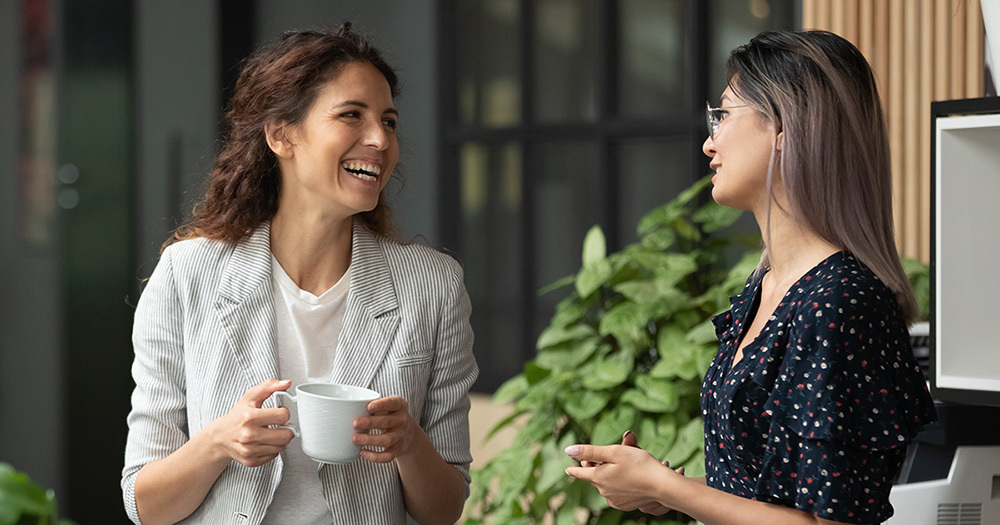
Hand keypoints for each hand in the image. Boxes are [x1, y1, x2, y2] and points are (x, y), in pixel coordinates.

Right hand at [208, 378, 294, 467]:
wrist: (221, 436)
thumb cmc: (238, 415)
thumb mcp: (250, 396)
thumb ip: (269, 386)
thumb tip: (286, 383)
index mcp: (249, 416)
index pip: (283, 416)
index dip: (284, 412)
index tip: (279, 412)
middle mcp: (249, 435)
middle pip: (285, 436)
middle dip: (286, 429)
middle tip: (280, 425)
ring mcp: (249, 450)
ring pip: (281, 447)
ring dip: (280, 439)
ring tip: (271, 433)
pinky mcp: (251, 461)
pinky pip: (274, 456)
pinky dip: (272, 449)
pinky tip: (265, 442)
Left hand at [352, 396, 415, 462]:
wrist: (409, 433)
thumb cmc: (390, 416)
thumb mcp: (388, 407)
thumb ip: (374, 405)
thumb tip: (349, 408)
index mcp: (399, 406)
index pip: (393, 403)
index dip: (382, 405)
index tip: (369, 406)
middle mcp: (402, 421)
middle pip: (387, 422)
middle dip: (370, 423)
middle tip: (355, 423)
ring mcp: (400, 437)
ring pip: (386, 440)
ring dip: (370, 440)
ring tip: (355, 438)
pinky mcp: (397, 450)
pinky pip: (387, 456)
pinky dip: (374, 457)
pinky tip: (362, 452)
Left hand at [565, 440, 683, 513]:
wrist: (661, 485)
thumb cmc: (639, 464)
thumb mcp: (614, 452)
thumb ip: (590, 451)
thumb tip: (568, 450)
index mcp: (598, 477)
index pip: (580, 472)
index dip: (574, 469)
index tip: (568, 469)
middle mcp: (603, 491)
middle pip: (595, 477)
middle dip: (599, 467)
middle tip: (611, 457)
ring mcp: (613, 500)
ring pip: (606, 485)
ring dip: (609, 477)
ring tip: (625, 468)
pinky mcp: (623, 505)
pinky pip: (615, 494)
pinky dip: (618, 486)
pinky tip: (629, 480)